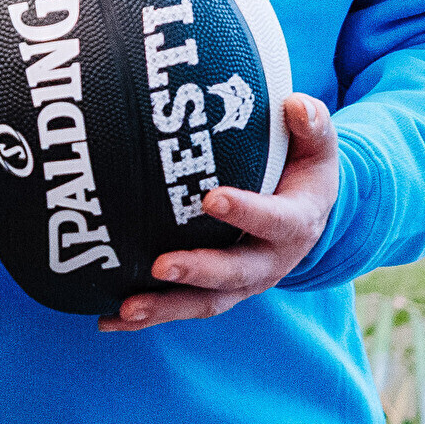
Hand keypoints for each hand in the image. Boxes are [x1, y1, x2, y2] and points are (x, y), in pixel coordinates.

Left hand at [99, 95, 339, 332]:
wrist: (307, 213)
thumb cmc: (303, 169)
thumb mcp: (317, 146)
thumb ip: (312, 124)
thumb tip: (295, 104)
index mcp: (296, 224)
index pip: (274, 220)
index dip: (246, 213)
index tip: (210, 198)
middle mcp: (270, 262)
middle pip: (234, 274)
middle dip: (197, 272)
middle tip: (160, 266)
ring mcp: (242, 283)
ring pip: (204, 302)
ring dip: (165, 307)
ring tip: (125, 310)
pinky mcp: (217, 293)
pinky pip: (182, 307)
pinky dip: (147, 316)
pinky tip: (107, 319)